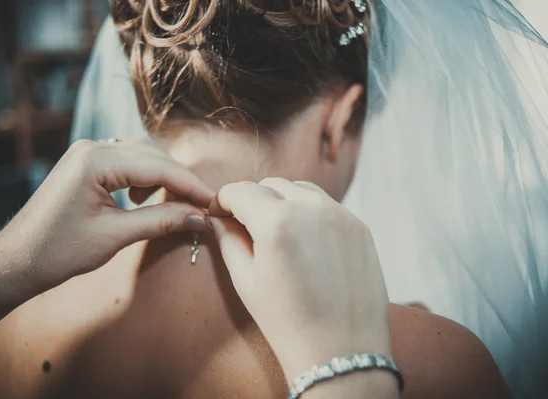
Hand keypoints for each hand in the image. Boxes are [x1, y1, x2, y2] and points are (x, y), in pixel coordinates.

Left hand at [0, 138, 213, 291]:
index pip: (157, 167)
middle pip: (153, 156)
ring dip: (163, 177)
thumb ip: (160, 221)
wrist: (18, 260)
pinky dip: (145, 177)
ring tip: (175, 204)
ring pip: (142, 156)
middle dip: (179, 180)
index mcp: (95, 161)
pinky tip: (143, 199)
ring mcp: (87, 154)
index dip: (189, 185)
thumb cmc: (59, 250)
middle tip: (201, 206)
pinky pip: (127, 162)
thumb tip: (199, 216)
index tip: (213, 201)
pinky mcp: (86, 164)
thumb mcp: (115, 236)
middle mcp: (92, 148)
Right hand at [208, 178, 390, 379]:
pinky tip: (305, 241)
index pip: (241, 190)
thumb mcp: (246, 280)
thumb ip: (229, 239)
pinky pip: (326, 206)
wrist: (340, 350)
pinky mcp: (359, 226)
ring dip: (283, 201)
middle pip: (271, 185)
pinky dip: (310, 213)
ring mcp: (340, 215)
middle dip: (253, 199)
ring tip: (278, 231)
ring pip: (301, 190)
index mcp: (276, 222)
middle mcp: (311, 209)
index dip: (224, 199)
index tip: (220, 211)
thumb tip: (220, 218)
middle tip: (246, 224)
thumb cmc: (286, 321)